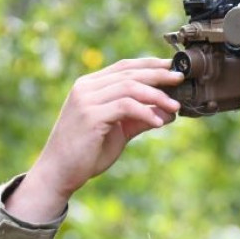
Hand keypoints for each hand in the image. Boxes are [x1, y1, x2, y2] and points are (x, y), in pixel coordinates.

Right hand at [5, 57, 183, 222]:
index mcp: (90, 86)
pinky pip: (125, 107)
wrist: (60, 173)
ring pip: (129, 87)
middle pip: (129, 73)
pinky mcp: (90, 116)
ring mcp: (86, 101)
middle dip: (158, 75)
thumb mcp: (119, 131)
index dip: (149, 65)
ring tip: (174, 107)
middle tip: (180, 79)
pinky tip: (159, 122)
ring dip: (156, 96)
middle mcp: (86, 88)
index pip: (124, 67)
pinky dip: (145, 112)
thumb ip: (140, 118)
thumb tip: (169, 111)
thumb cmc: (87, 153)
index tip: (172, 68)